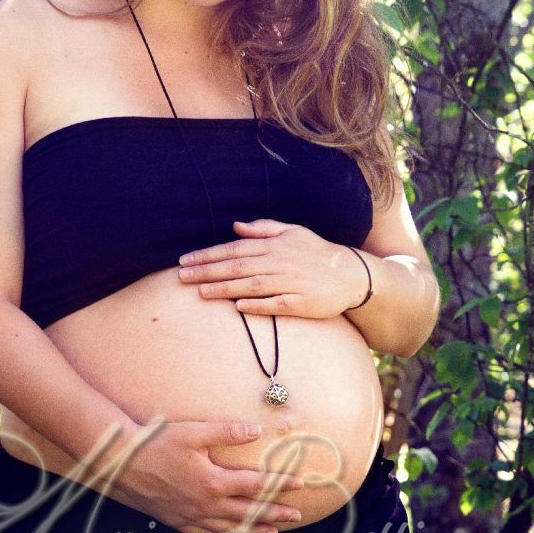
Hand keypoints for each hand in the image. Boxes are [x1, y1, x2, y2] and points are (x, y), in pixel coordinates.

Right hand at [109, 419, 305, 532]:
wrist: (122, 463)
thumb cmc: (157, 442)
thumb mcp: (194, 432)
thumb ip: (227, 431)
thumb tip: (256, 430)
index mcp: (213, 481)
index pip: (256, 484)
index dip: (279, 483)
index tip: (300, 483)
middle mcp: (206, 505)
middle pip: (248, 511)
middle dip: (275, 512)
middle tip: (296, 515)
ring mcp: (191, 516)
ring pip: (230, 527)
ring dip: (254, 528)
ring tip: (274, 532)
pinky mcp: (177, 521)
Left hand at [178, 219, 365, 318]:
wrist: (351, 274)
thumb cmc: (316, 252)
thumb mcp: (293, 232)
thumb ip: (264, 229)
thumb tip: (235, 225)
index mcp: (275, 245)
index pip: (235, 248)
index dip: (209, 255)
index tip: (185, 260)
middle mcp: (280, 262)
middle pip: (238, 266)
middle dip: (208, 271)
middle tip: (182, 277)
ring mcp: (291, 282)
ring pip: (252, 285)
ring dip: (226, 288)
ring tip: (201, 292)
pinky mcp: (302, 302)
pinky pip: (277, 304)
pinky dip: (258, 305)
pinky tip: (239, 307)